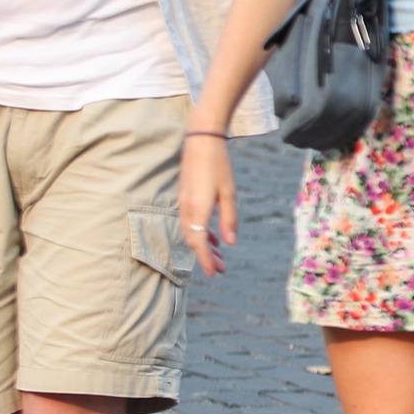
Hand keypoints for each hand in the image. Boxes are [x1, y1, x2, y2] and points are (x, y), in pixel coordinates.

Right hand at [178, 136, 236, 277]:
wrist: (202, 140)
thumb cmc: (218, 164)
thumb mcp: (229, 193)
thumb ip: (229, 219)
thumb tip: (230, 243)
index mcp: (197, 208)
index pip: (199, 242)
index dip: (206, 260)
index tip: (215, 273)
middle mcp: (186, 208)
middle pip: (194, 240)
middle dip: (207, 256)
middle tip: (222, 269)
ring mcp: (183, 202)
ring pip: (192, 231)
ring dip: (205, 245)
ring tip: (220, 256)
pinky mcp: (185, 196)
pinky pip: (191, 221)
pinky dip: (201, 232)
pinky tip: (214, 237)